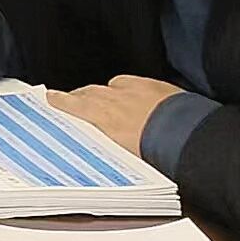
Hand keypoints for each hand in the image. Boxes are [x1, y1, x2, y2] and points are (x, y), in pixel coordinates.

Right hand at [47, 75, 185, 154]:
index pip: (72, 105)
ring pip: (106, 87)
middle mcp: (112, 101)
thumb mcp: (124, 158)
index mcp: (102, 119)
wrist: (189, 138)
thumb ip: (109, 148)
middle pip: (86, 94)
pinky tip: (125, 91)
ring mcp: (131, 92)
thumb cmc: (158, 154)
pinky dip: (122, 86)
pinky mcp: (149, 85)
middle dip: (77, 97)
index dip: (59, 102)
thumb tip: (99, 151)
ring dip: (100, 93)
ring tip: (98, 99)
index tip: (50, 99)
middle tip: (70, 100)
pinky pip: (127, 82)